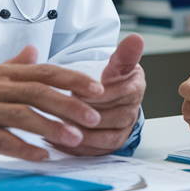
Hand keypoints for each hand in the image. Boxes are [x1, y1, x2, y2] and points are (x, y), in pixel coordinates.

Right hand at [0, 45, 104, 164]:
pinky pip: (2, 140)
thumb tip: (35, 49)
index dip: (73, 80)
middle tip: (93, 118)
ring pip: (22, 115)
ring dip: (51, 127)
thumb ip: (18, 66)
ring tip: (74, 139)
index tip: (97, 90)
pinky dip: (24, 148)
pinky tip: (43, 155)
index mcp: (7, 74)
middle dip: (69, 104)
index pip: (45, 72)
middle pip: (37, 92)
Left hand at [52, 34, 146, 156]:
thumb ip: (124, 54)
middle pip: (106, 118)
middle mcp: (131, 114)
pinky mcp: (109, 146)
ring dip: (75, 133)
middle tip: (59, 111)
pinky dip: (73, 147)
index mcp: (135, 90)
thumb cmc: (113, 79)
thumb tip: (135, 39)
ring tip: (53, 126)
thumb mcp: (118, 64)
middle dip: (81, 115)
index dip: (95, 94)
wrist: (113, 97)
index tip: (76, 92)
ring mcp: (121, 132)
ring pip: (98, 138)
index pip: (117, 94)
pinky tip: (55, 140)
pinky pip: (92, 151)